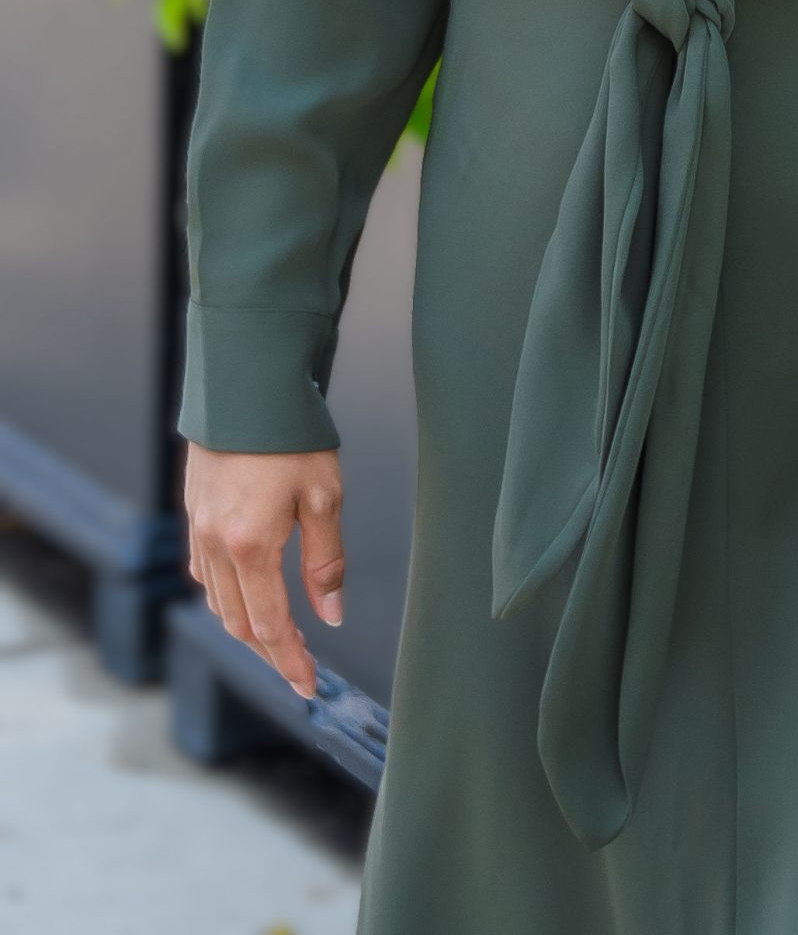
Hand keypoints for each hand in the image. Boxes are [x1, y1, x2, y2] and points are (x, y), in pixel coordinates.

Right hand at [183, 440, 345, 699]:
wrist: (248, 385)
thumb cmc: (293, 436)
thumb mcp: (323, 497)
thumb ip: (325, 563)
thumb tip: (330, 616)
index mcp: (250, 546)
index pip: (269, 625)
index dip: (290, 660)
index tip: (310, 685)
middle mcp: (216, 545)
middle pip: (238, 623)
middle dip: (270, 651)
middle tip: (300, 668)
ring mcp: (199, 530)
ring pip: (218, 601)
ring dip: (247, 626)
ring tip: (281, 638)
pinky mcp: (194, 513)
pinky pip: (206, 572)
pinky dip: (227, 594)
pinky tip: (248, 593)